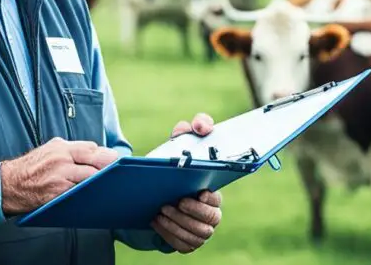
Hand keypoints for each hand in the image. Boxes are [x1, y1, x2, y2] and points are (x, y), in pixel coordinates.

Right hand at [0, 137, 117, 214]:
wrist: (8, 185)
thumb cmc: (30, 168)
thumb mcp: (49, 150)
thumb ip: (69, 150)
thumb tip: (93, 153)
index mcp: (61, 147)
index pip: (91, 148)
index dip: (104, 155)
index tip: (115, 161)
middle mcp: (62, 159)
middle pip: (96, 160)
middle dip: (109, 167)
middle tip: (121, 173)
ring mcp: (60, 176)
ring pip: (90, 178)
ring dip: (102, 181)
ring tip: (112, 185)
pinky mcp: (58, 193)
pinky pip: (80, 193)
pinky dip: (89, 194)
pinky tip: (96, 196)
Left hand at [152, 112, 221, 252]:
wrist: (152, 194)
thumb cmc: (171, 168)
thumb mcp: (177, 146)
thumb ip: (189, 132)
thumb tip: (201, 126)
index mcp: (211, 192)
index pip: (217, 199)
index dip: (210, 199)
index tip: (199, 193)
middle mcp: (210, 214)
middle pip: (210, 219)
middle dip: (192, 213)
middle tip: (175, 202)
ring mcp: (200, 230)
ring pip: (196, 234)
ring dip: (178, 223)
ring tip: (161, 211)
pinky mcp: (188, 243)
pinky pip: (183, 244)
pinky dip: (169, 234)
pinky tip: (156, 222)